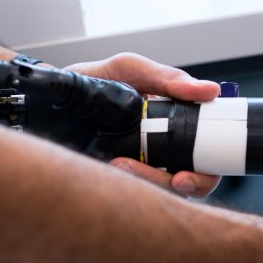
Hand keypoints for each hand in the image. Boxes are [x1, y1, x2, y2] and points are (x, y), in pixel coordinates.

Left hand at [64, 53, 221, 197]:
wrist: (53, 94)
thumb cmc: (95, 80)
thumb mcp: (129, 69)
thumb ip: (166, 77)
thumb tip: (208, 90)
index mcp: (178, 125)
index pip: (209, 157)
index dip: (207, 173)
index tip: (185, 175)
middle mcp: (165, 150)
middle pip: (191, 183)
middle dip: (186, 186)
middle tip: (173, 180)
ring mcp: (143, 166)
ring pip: (162, 192)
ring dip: (149, 183)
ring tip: (122, 165)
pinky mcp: (118, 179)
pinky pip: (133, 194)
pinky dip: (127, 185)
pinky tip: (111, 168)